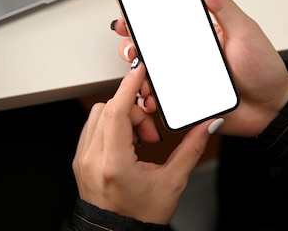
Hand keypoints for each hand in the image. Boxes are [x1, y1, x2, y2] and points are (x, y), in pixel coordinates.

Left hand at [73, 61, 221, 223]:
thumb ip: (191, 149)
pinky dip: (110, 126)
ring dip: (122, 117)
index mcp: (114, 163)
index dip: (129, 86)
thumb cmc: (141, 217)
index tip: (139, 71)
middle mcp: (93, 158)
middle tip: (151, 134)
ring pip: (98, 115)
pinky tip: (127, 143)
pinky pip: (92, 128)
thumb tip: (207, 124)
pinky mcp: (80, 160)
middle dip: (134, 110)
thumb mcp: (172, 182)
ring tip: (140, 140)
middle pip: (109, 108)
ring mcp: (83, 159)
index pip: (117, 110)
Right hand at [111, 0, 287, 136]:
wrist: (274, 108)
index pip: (165, 22)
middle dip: (132, 45)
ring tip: (142, 75)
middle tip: (132, 46)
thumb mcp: (245, 31)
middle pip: (150, 48)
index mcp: (199, 35)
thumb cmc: (264, 69)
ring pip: (151, 74)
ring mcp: (185, 80)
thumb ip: (223, 6)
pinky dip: (151, 100)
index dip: (143, 17)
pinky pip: (162, 100)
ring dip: (139, 74)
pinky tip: (151, 99)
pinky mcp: (186, 102)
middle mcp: (188, 56)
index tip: (129, 14)